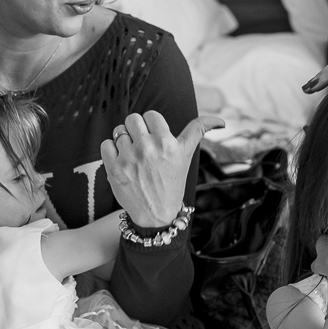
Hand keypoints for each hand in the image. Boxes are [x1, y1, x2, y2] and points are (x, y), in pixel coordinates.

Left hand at [101, 112, 223, 226]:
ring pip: (119, 131)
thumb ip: (199, 131)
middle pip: (132, 118)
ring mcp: (129, 159)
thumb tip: (220, 120)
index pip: (151, 115)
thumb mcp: (187, 155)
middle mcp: (148, 149)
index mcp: (167, 143)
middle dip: (136, 129)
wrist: (156, 214)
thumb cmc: (172, 181)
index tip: (155, 137)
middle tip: (142, 144)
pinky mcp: (114, 169)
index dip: (152, 125)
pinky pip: (106, 144)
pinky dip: (112, 150)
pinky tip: (123, 161)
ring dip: (124, 140)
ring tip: (133, 155)